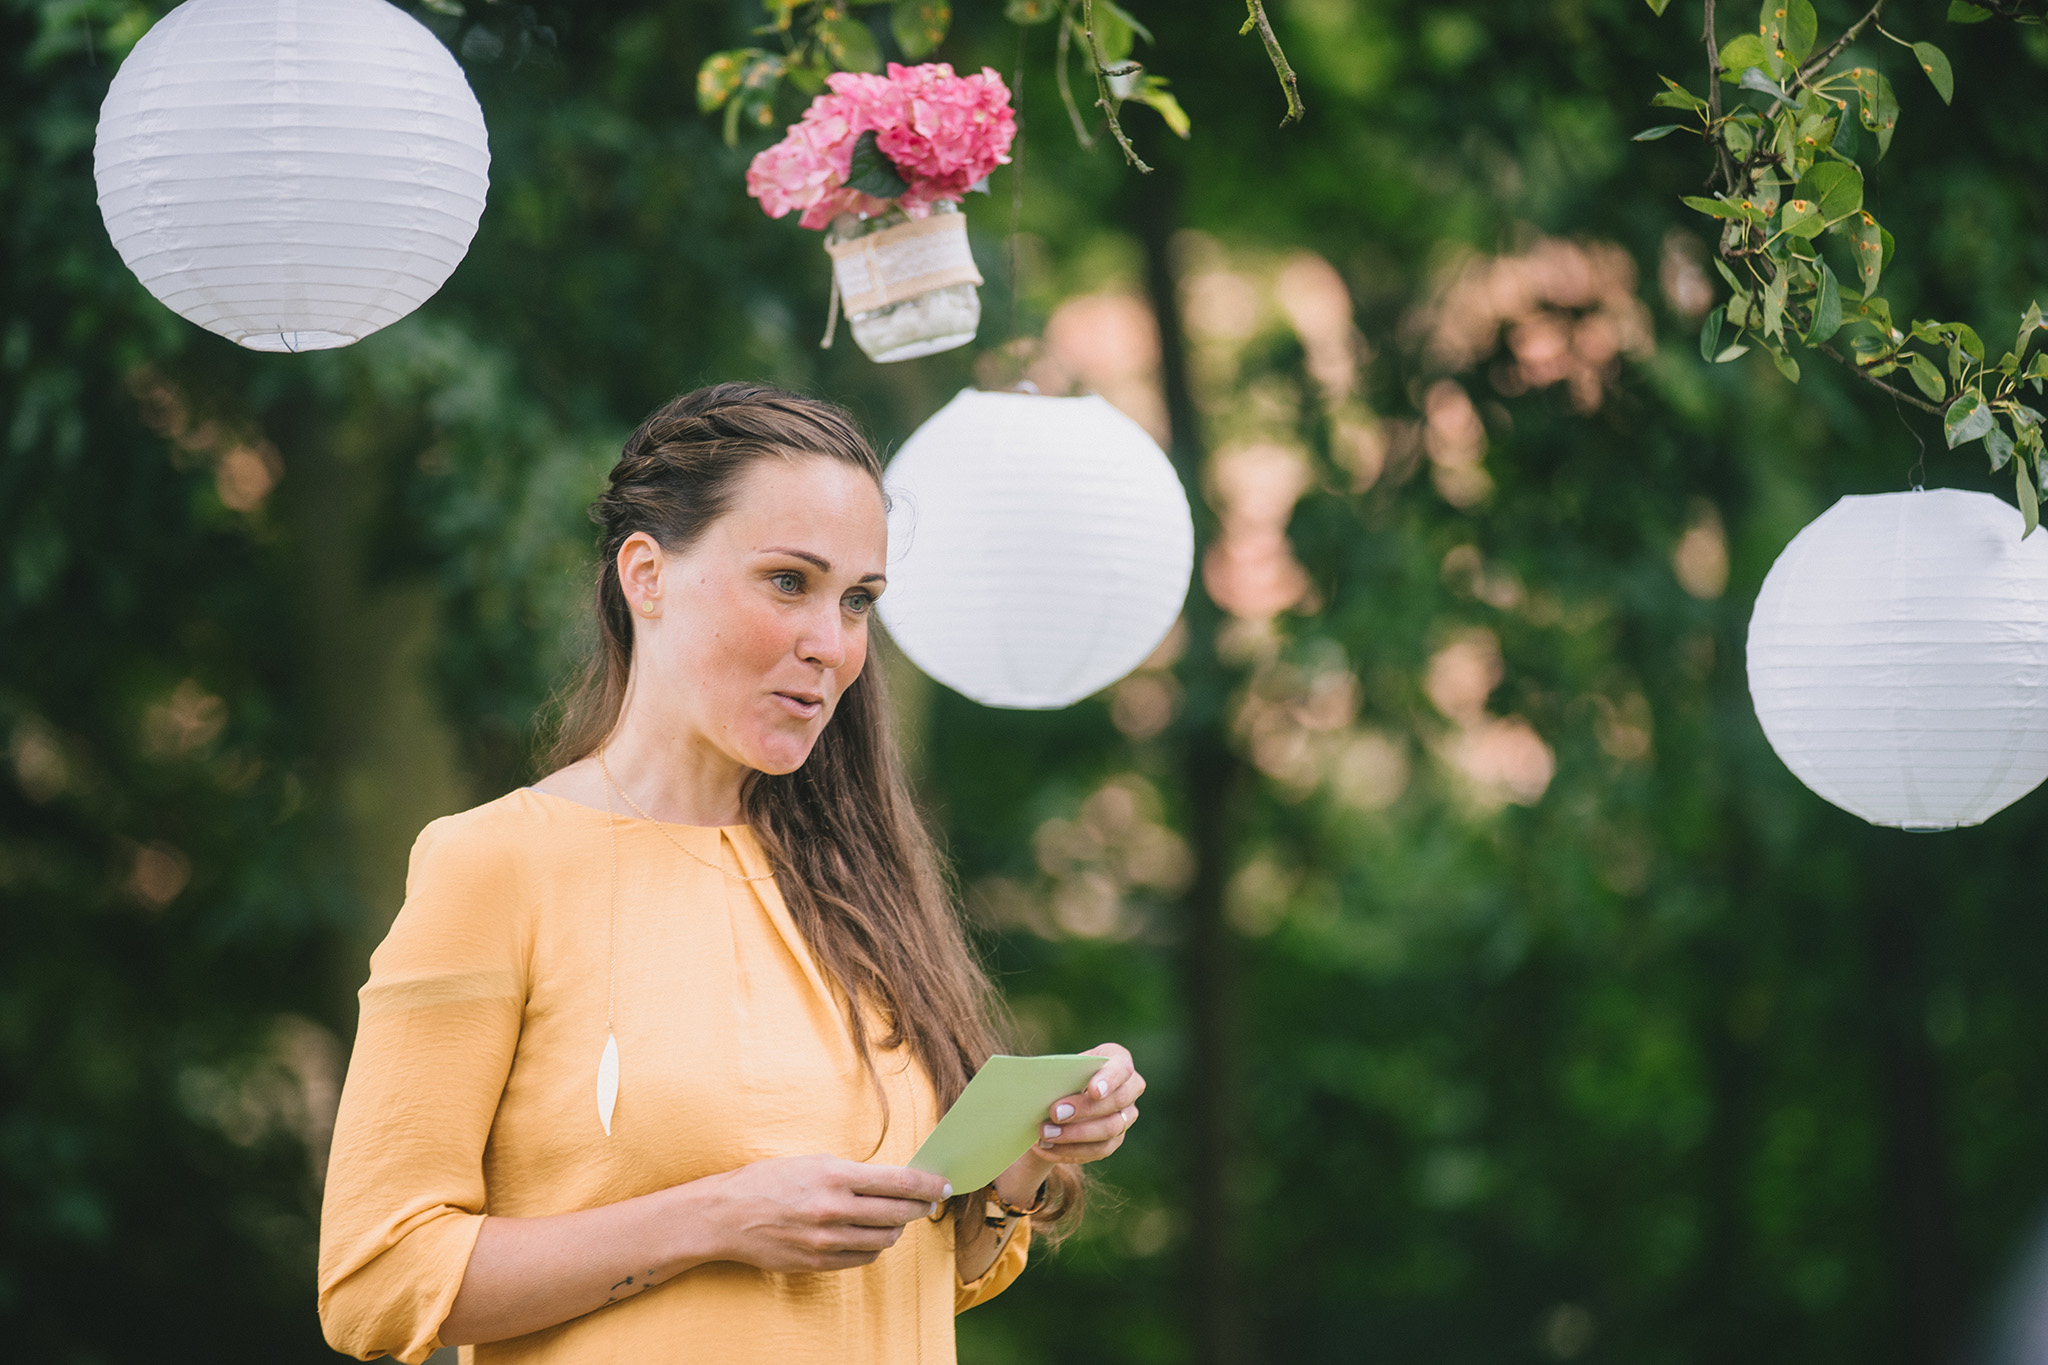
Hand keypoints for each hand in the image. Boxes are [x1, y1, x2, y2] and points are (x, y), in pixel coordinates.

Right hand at [697, 1154, 950, 1273]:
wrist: (727, 1215)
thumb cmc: (769, 1180)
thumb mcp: (813, 1162)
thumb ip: (853, 1174)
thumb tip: (894, 1181)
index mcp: (835, 1176)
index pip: (899, 1182)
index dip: (927, 1184)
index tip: (943, 1185)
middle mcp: (834, 1209)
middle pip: (898, 1212)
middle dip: (919, 1207)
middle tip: (927, 1202)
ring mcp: (827, 1240)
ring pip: (884, 1239)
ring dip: (896, 1228)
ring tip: (895, 1218)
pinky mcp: (819, 1262)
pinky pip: (863, 1258)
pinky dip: (873, 1247)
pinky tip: (870, 1235)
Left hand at [994, 1042, 1144, 1203]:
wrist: (1062, 1098)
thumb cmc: (1060, 1076)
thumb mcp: (1058, 1068)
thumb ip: (1056, 1074)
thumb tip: (1036, 1085)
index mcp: (1118, 1060)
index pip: (1122, 1068)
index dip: (1109, 1080)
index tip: (1092, 1091)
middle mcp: (1130, 1088)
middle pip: (1117, 1101)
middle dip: (1084, 1109)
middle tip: (1054, 1113)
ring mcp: (1126, 1116)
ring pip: (1110, 1129)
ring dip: (1075, 1135)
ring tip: (1045, 1135)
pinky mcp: (1115, 1139)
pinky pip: (1099, 1150)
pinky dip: (1071, 1151)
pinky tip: (1047, 1149)